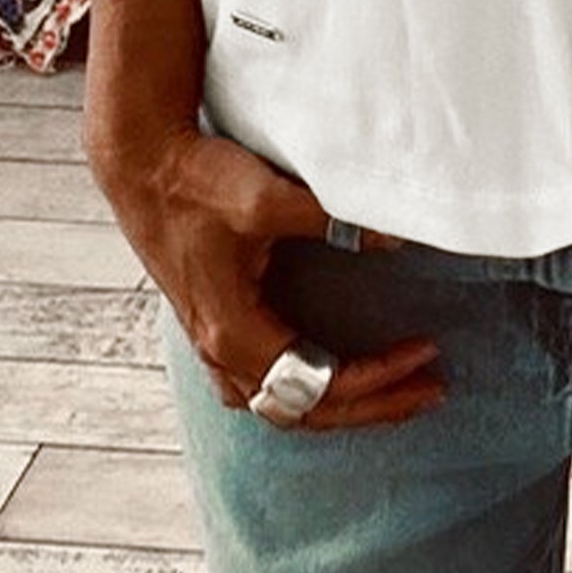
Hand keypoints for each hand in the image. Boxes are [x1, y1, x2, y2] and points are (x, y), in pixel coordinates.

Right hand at [91, 126, 445, 430]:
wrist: (141, 161)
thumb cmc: (196, 179)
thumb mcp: (265, 196)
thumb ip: (328, 217)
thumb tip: (393, 239)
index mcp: (232, 329)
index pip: (319, 384)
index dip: (378, 376)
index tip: (424, 352)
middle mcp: (220, 348)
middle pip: (305, 411)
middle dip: (372, 406)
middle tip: (430, 390)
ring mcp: (212, 341)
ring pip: (281, 403)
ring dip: (339, 402)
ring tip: (393, 388)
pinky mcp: (213, 323)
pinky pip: (263, 383)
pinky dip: (306, 387)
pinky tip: (332, 370)